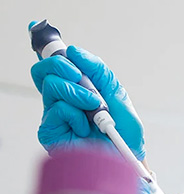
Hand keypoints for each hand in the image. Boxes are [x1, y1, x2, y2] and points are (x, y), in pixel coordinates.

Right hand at [31, 45, 144, 159]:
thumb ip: (98, 71)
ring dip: (79, 93)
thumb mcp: (117, 93)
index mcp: (76, 89)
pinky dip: (76, 114)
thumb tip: (74, 51)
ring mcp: (55, 116)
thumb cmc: (124, 130)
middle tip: (81, 77)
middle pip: (44, 70)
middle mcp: (62, 100)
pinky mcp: (50, 132)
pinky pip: (57, 109)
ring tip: (95, 108)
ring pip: (52, 85)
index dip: (51, 51)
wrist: (127, 157)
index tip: (48, 36)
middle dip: (65, 67)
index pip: (54, 65)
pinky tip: (86, 128)